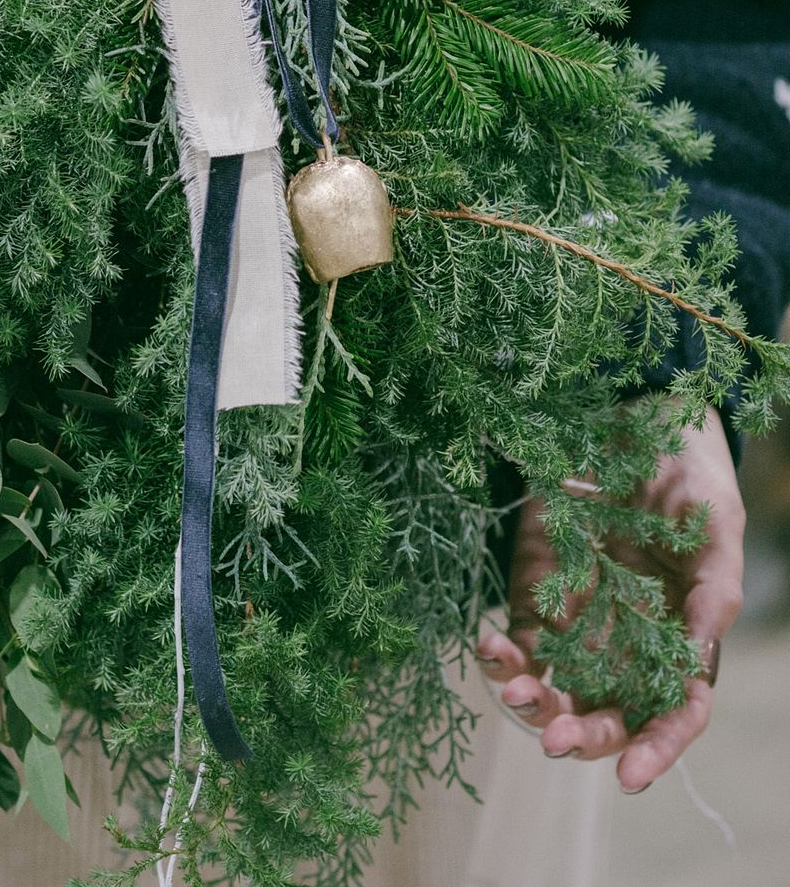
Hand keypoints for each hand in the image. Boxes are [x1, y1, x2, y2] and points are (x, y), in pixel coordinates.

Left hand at [476, 405, 744, 792]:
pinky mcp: (537, 591)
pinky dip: (500, 654)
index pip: (673, 712)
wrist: (634, 426)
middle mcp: (629, 642)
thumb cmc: (687, 478)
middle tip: (555, 740)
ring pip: (556, 686)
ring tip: (516, 693)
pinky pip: (518, 639)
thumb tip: (702, 651)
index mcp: (681, 640)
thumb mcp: (714, 523)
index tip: (631, 777)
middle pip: (608, 711)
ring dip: (535, 702)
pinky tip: (488, 647)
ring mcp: (580, 620)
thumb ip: (713, 587)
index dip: (656, 748)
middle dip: (583, 733)